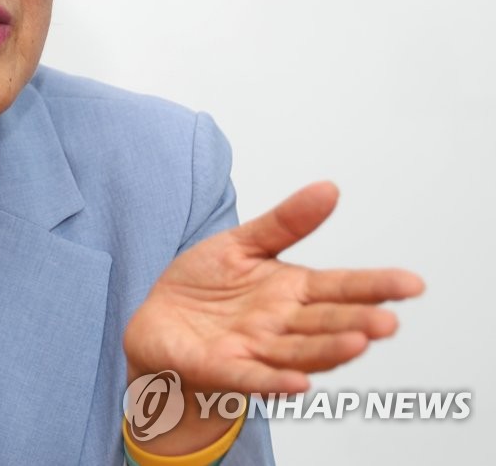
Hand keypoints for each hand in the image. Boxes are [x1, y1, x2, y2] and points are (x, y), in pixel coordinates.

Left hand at [123, 181, 424, 394]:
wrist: (158, 321)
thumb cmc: (204, 285)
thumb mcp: (242, 244)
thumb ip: (285, 222)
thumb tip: (330, 188)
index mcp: (291, 291)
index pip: (341, 287)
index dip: (376, 286)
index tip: (413, 284)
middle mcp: (282, 325)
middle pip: (326, 323)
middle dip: (357, 322)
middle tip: (389, 321)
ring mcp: (255, 351)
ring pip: (298, 352)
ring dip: (327, 351)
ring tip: (359, 343)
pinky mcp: (222, 369)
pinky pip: (251, 377)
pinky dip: (273, 381)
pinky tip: (298, 384)